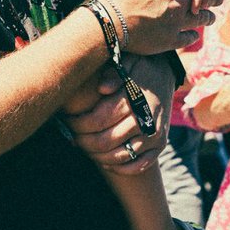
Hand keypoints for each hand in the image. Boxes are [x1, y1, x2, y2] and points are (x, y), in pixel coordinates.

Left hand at [65, 55, 174, 171]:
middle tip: (71, 136)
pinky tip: (105, 161)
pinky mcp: (160, 145)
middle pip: (105, 141)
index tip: (66, 120)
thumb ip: (113, 73)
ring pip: (119, 156)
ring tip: (84, 147)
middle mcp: (146, 120)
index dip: (78, 123)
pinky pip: (139, 165)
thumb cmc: (136, 67)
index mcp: (134, 100)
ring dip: (97, 156)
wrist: (163, 73)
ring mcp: (155, 135)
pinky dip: (120, 168)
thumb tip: (103, 88)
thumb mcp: (125, 61)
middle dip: (83, 141)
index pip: (98, 119)